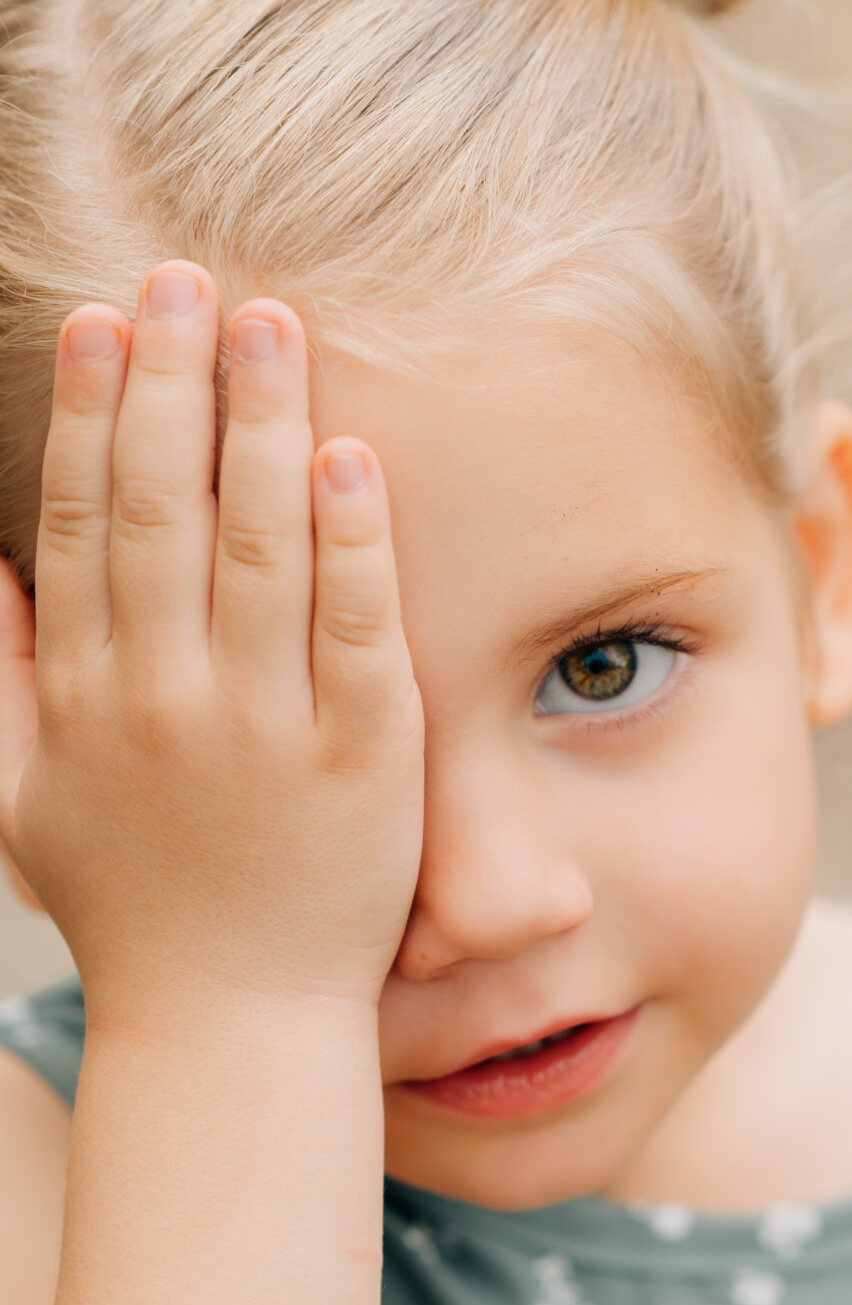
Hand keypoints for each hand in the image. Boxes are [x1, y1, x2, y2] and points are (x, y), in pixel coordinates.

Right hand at [0, 265, 423, 1027]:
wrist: (232, 1024)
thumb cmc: (135, 914)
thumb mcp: (28, 805)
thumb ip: (4, 687)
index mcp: (85, 697)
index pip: (83, 525)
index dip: (88, 415)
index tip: (102, 323)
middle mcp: (164, 699)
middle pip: (160, 510)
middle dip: (169, 384)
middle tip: (185, 280)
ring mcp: (265, 728)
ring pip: (258, 548)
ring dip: (260, 425)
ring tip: (270, 322)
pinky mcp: (363, 761)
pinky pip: (358, 630)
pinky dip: (353, 542)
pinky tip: (350, 456)